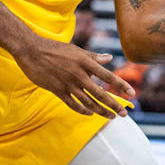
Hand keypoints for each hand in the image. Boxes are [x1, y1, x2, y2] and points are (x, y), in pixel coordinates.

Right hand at [14, 36, 134, 118]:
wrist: (32, 51)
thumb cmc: (56, 49)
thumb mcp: (77, 50)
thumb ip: (94, 57)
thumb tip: (110, 58)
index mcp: (86, 62)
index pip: (108, 76)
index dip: (121, 85)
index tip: (132, 93)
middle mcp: (79, 74)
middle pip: (100, 93)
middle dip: (114, 104)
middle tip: (125, 113)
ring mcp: (67, 84)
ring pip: (88, 102)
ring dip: (100, 111)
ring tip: (111, 116)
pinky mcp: (57, 91)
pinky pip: (72, 104)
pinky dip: (82, 110)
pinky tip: (90, 113)